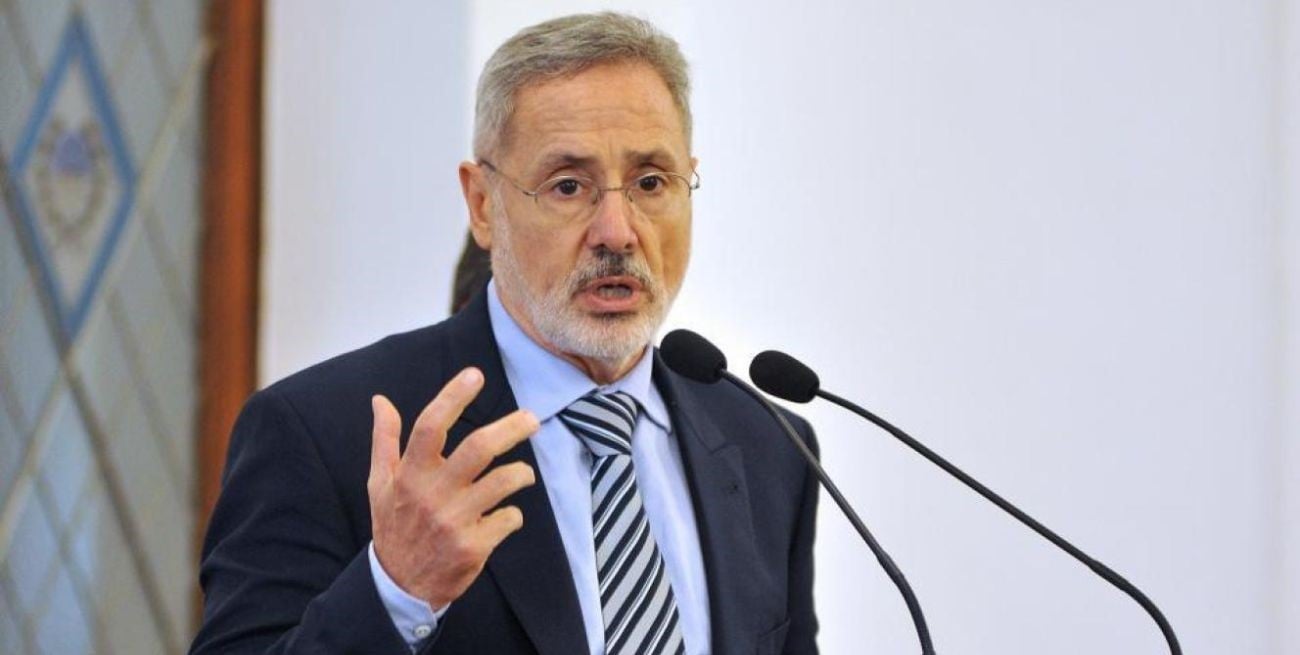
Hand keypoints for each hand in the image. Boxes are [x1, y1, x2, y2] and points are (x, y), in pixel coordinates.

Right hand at [368, 367, 538, 607]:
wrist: (400, 586)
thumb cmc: (393, 526)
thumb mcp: (379, 484)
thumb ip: (384, 440)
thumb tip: (380, 400)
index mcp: (409, 474)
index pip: (430, 426)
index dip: (453, 397)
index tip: (475, 375)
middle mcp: (432, 494)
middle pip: (479, 448)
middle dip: (511, 428)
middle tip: (531, 418)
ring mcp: (454, 521)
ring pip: (503, 481)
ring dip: (521, 473)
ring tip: (523, 472)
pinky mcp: (474, 546)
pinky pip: (509, 518)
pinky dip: (513, 514)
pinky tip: (505, 516)